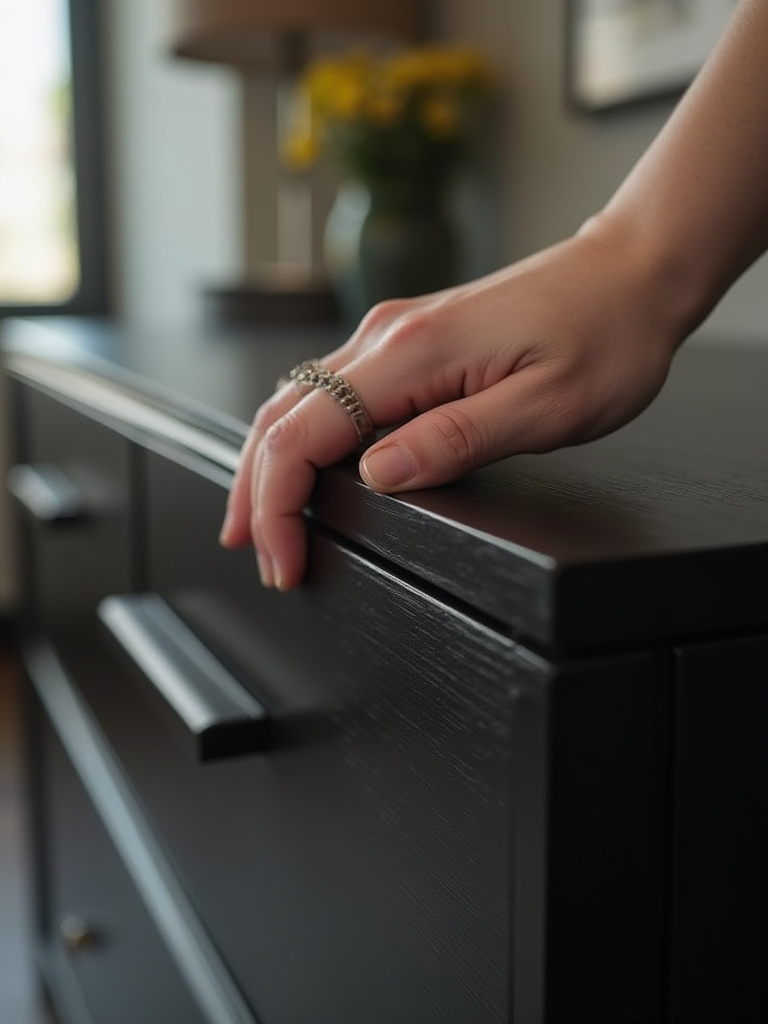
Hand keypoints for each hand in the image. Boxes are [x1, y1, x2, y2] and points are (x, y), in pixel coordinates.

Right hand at [219, 225, 681, 589]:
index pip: (304, 435)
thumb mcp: (546, 408)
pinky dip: (302, 437)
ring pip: (297, 402)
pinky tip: (304, 467)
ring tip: (262, 522)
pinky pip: (330, 391)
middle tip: (258, 555)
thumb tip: (380, 476)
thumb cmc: (604, 336)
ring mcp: (392, 333)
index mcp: (413, 353)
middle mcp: (387, 335)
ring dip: (270, 464)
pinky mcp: (407, 340)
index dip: (278, 505)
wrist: (630, 272)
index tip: (286, 560)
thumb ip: (456, 440)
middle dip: (255, 492)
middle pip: (281, 416)